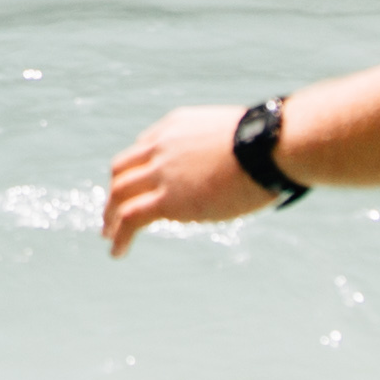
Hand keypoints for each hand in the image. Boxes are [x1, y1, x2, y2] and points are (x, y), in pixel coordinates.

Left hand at [105, 103, 272, 256]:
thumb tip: (247, 165)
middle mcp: (162, 146)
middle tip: (113, 211)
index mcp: (176, 127)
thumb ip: (228, 150)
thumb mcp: (237, 136)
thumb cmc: (270, 141)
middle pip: (123, 169)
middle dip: (115, 191)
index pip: (144, 147)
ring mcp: (162, 173)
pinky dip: (119, 236)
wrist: (269, 145)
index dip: (137, 170)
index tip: (139, 186)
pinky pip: (131, 219)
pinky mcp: (168, 200)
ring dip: (111, 217)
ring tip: (109, 236)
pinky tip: (118, 251)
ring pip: (119, 194)